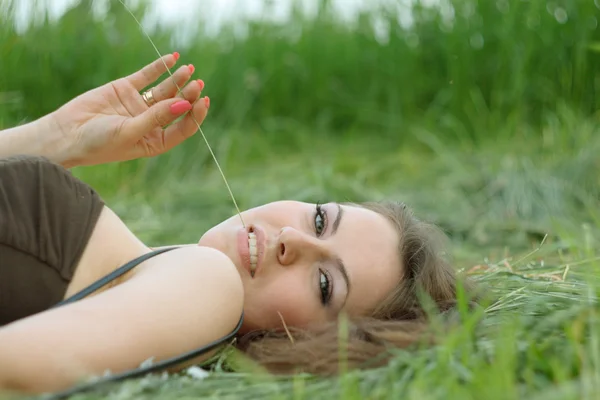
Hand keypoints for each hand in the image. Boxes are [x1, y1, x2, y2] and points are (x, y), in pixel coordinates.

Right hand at [48, 52, 208, 166]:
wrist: (66, 134)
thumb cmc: (98, 143)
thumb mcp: (130, 132)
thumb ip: (156, 117)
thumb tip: (184, 104)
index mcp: (156, 141)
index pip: (183, 127)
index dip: (195, 115)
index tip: (203, 101)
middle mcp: (151, 123)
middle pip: (177, 107)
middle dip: (189, 95)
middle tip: (197, 84)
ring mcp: (139, 105)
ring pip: (165, 90)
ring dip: (178, 80)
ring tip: (189, 70)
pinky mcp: (126, 89)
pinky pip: (147, 76)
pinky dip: (160, 67)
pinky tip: (173, 58)